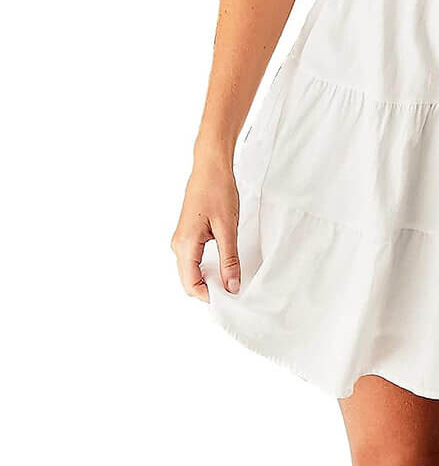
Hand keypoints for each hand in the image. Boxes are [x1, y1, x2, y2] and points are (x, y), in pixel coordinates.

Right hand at [171, 159, 240, 300]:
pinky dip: (206, 267)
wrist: (210, 166)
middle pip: (189, 280)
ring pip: (191, 271)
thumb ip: (229, 258)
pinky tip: (223, 263)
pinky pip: (193, 259)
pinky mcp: (187, 234)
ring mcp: (181, 239)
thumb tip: (232, 285)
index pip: (191, 284)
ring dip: (208, 278)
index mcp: (185, 245)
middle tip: (233, 289)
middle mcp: (178, 245)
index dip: (209, 296)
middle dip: (209, 289)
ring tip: (231, 277)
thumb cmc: (218, 190)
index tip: (229, 298)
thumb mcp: (228, 227)